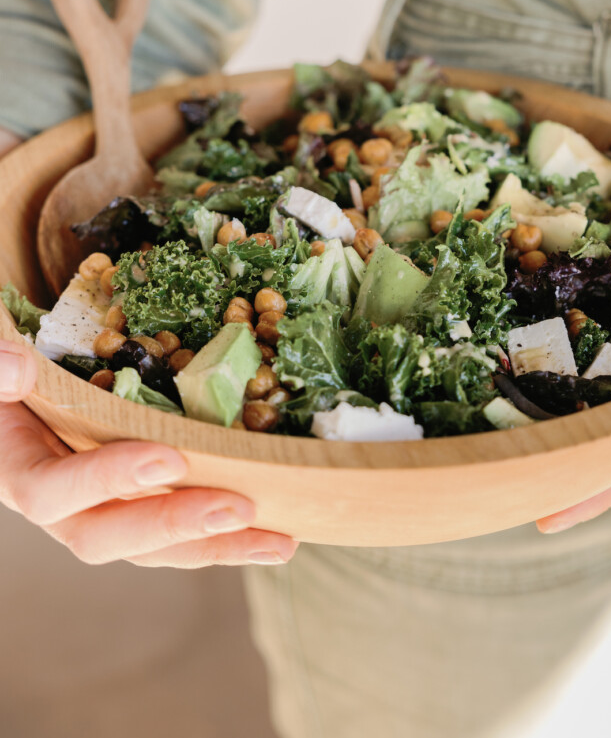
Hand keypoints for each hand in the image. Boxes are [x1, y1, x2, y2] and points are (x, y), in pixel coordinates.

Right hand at [0, 338, 296, 566]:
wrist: (18, 386)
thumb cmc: (4, 375)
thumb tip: (18, 368)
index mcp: (18, 470)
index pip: (54, 492)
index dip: (108, 480)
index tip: (167, 459)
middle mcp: (61, 503)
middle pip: (109, 535)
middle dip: (176, 524)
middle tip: (239, 507)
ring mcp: (101, 508)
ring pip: (154, 545)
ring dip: (217, 546)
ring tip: (278, 539)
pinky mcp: (138, 501)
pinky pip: (178, 529)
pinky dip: (226, 535)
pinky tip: (276, 534)